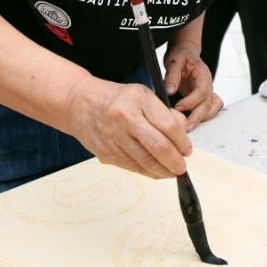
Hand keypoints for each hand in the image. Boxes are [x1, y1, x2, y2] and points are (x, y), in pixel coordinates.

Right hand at [66, 77, 191, 179]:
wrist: (79, 103)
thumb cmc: (115, 98)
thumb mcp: (142, 95)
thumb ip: (163, 113)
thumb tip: (182, 134)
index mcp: (138, 100)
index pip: (168, 126)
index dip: (182, 142)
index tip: (187, 149)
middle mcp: (125, 119)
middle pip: (158, 147)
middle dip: (175, 161)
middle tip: (182, 167)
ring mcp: (114, 138)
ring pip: (146, 162)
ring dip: (163, 171)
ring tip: (172, 171)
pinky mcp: (106, 154)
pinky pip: (132, 167)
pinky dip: (148, 172)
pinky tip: (156, 170)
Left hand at [162, 39, 222, 131]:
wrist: (186, 51)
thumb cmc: (180, 55)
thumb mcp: (174, 61)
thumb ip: (172, 75)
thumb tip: (170, 91)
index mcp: (202, 74)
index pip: (202, 91)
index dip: (191, 102)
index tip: (178, 108)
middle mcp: (208, 83)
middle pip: (209, 103)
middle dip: (197, 116)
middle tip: (185, 127)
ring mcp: (208, 89)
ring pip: (212, 107)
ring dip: (202, 118)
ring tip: (189, 127)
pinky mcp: (205, 95)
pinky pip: (212, 107)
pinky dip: (205, 116)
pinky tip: (194, 121)